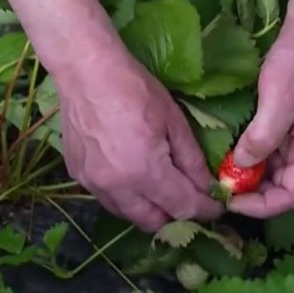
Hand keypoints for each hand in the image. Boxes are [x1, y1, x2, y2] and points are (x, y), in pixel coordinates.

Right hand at [57, 47, 223, 231]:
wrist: (85, 70)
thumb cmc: (135, 89)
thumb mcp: (173, 121)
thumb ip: (191, 160)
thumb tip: (207, 186)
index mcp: (144, 171)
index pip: (182, 207)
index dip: (204, 210)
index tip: (216, 207)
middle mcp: (116, 187)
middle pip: (153, 222)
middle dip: (175, 215)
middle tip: (188, 198)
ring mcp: (92, 184)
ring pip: (128, 214)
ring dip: (148, 208)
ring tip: (161, 189)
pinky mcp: (77, 176)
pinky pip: (107, 198)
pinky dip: (125, 195)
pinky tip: (131, 174)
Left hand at [227, 14, 293, 217]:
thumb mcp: (279, 98)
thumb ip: (262, 137)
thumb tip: (241, 166)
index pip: (291, 196)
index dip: (261, 206)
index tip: (230, 199)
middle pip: (282, 187)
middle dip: (251, 193)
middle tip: (219, 185)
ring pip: (274, 170)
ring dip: (249, 175)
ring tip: (220, 170)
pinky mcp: (290, 123)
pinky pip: (271, 150)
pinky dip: (251, 155)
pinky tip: (230, 150)